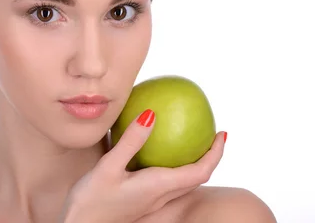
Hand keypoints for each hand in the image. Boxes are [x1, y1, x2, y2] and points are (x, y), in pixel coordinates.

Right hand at [59, 109, 225, 222]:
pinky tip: (155, 154)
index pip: (200, 171)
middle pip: (197, 177)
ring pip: (183, 182)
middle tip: (210, 134)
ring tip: (189, 141)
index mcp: (159, 186)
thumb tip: (152, 114)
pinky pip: (166, 182)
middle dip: (209, 156)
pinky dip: (173, 167)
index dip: (216, 153)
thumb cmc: (91, 201)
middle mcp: (160, 195)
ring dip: (193, 163)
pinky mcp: (141, 201)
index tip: (222, 133)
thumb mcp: (108, 167)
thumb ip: (131, 141)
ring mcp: (151, 200)